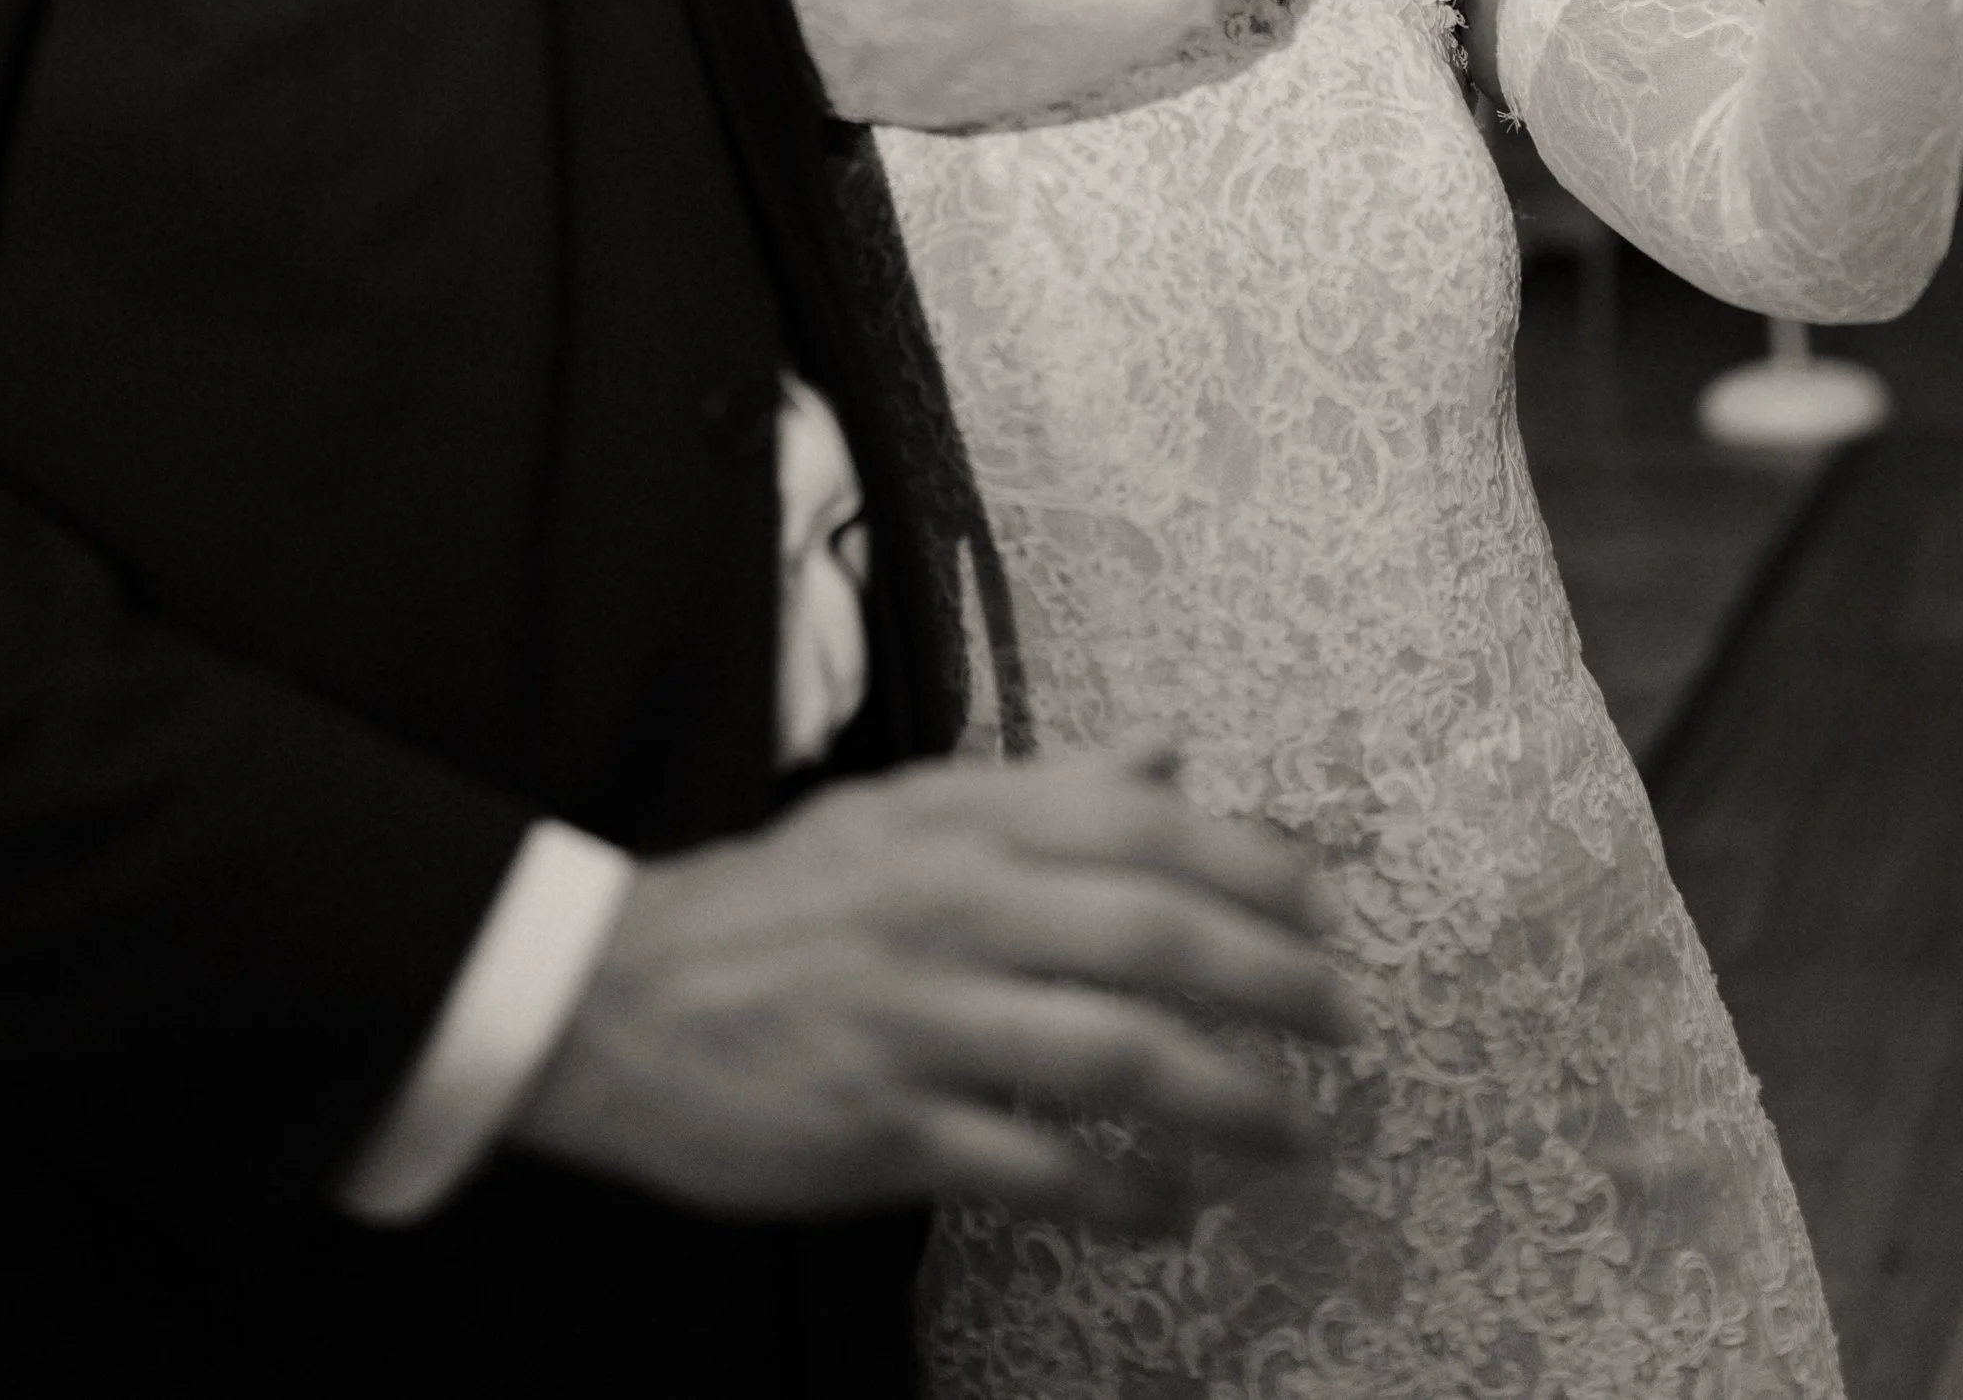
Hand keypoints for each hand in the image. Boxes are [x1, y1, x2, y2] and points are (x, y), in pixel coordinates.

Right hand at [516, 749, 1353, 1235]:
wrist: (616, 993)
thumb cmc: (779, 904)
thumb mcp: (905, 811)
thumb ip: (1046, 787)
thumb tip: (1171, 754)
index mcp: (964, 822)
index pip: (1145, 826)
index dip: (1255, 869)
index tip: (1327, 912)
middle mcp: (954, 909)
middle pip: (1154, 937)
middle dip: (1276, 984)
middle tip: (1346, 1025)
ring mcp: (921, 1022)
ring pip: (1114, 1058)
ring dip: (1229, 1101)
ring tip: (1294, 1131)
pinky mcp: (885, 1127)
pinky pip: (1034, 1169)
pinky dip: (1123, 1196)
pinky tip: (1173, 1208)